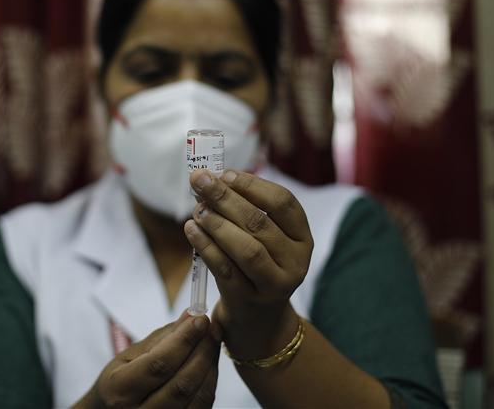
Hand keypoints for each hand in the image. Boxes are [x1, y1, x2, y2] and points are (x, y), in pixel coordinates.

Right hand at [76, 312, 220, 408]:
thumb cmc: (119, 382)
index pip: (159, 364)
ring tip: (212, 343)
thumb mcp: (128, 358)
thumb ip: (161, 338)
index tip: (200, 320)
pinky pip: (203, 407)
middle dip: (202, 352)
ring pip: (198, 398)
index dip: (184, 340)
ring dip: (210, 366)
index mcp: (119, 390)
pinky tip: (209, 364)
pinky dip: (210, 383)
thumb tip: (191, 315)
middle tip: (213, 329)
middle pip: (182, 384)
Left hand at [184, 169, 311, 358]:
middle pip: (259, 222)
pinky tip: (191, 230)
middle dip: (226, 198)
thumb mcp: (263, 239)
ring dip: (217, 223)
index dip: (253, 185)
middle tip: (200, 180)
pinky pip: (225, 269)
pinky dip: (206, 246)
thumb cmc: (256, 266)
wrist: (257, 319)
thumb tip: (211, 177)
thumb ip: (245, 210)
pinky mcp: (250, 300)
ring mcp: (275, 284)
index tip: (225, 173)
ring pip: (246, 248)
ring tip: (197, 209)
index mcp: (302, 238)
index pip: (284, 203)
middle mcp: (295, 261)